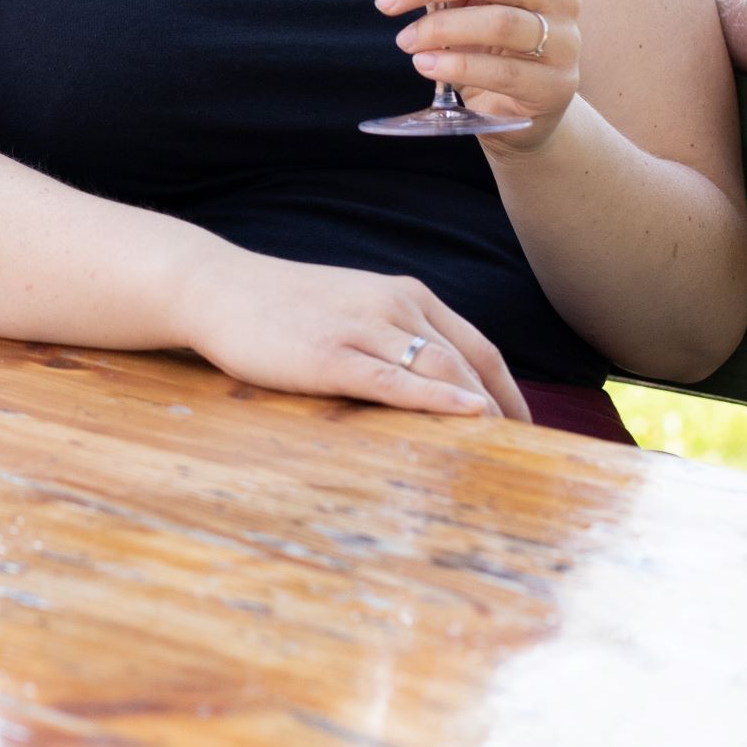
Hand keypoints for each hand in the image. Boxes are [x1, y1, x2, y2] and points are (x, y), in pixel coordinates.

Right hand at [177, 244, 529, 419]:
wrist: (218, 288)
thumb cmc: (284, 306)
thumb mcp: (353, 308)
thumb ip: (396, 335)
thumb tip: (436, 381)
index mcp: (405, 294)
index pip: (479, 348)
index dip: (510, 392)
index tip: (528, 432)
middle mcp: (394, 305)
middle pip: (469, 362)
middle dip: (504, 412)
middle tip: (528, 459)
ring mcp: (362, 328)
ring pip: (440, 369)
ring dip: (480, 412)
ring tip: (504, 454)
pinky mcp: (329, 355)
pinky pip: (393, 380)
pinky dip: (435, 398)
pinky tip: (465, 416)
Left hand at [376, 0, 583, 151]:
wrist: (524, 109)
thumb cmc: (492, 46)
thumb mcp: (466, 2)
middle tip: (387, 2)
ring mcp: (563, 39)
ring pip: (499, 22)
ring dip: (440, 29)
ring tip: (405, 40)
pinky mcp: (554, 84)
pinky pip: (502, 72)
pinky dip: (456, 66)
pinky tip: (425, 65)